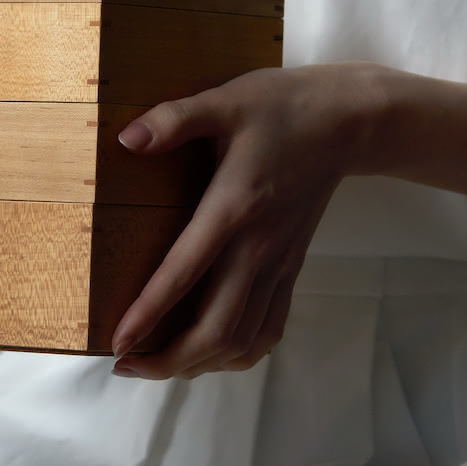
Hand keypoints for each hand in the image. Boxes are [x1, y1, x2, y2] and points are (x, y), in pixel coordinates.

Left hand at [109, 64, 376, 379]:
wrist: (349, 123)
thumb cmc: (284, 108)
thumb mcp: (225, 101)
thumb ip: (174, 119)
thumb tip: (127, 138)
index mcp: (233, 209)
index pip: (184, 274)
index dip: (148, 314)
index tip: (117, 342)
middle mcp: (258, 248)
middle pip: (217, 330)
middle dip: (169, 360)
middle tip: (125, 364)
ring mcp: (279, 264)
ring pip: (242, 339)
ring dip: (200, 364)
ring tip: (158, 364)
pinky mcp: (291, 268)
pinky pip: (268, 329)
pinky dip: (237, 353)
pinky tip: (210, 352)